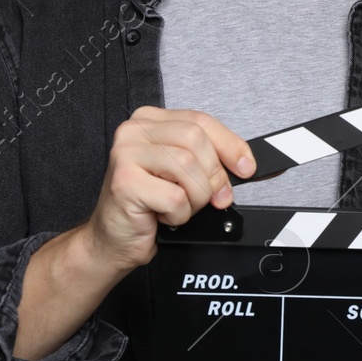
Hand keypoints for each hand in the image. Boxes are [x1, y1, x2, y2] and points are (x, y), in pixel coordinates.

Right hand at [81, 106, 254, 269]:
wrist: (114, 239)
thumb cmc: (148, 206)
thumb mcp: (183, 174)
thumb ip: (208, 160)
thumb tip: (244, 163)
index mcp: (150, 121)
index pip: (201, 121)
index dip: (230, 144)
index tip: (247, 166)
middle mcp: (134, 131)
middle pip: (196, 140)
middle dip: (213, 175)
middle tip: (214, 198)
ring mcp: (125, 154)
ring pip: (188, 167)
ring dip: (195, 198)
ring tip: (180, 206)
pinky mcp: (125, 181)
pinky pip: (175, 197)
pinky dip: (179, 214)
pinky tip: (164, 216)